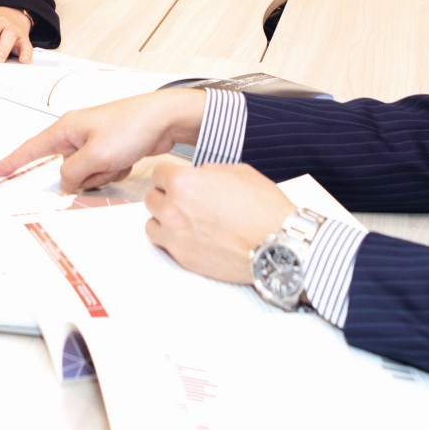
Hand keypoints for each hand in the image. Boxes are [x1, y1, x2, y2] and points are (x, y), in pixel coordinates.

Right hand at [0, 90, 206, 190]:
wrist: (164, 120)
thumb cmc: (131, 127)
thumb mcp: (96, 155)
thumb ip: (73, 173)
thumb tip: (66, 183)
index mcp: (67, 128)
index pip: (32, 148)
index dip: (12, 161)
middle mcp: (77, 133)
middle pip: (65, 168)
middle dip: (84, 174)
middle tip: (105, 162)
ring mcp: (94, 142)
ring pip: (85, 173)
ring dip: (101, 173)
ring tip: (118, 158)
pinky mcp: (110, 149)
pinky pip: (102, 171)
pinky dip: (113, 171)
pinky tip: (127, 159)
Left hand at [143, 163, 294, 283]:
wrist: (277, 245)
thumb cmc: (264, 208)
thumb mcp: (238, 172)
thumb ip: (208, 171)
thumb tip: (197, 175)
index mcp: (185, 182)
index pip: (159, 173)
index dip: (170, 175)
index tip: (176, 179)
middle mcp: (174, 208)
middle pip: (151, 197)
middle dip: (165, 195)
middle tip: (182, 199)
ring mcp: (176, 235)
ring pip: (151, 222)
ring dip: (163, 218)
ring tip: (183, 219)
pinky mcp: (183, 257)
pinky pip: (162, 244)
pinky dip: (170, 239)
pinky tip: (187, 235)